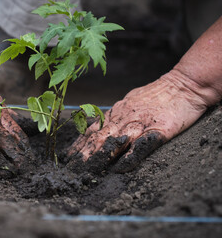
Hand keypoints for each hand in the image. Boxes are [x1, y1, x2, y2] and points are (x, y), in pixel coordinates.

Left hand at [67, 72, 208, 173]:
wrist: (184, 84)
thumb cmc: (156, 95)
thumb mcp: (129, 102)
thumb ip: (115, 115)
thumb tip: (99, 126)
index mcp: (116, 113)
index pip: (92, 130)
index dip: (79, 144)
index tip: (67, 157)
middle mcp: (123, 118)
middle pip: (99, 137)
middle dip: (83, 153)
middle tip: (71, 168)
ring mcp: (140, 124)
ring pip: (115, 141)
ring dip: (99, 155)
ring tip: (87, 168)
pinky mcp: (158, 131)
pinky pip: (141, 146)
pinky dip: (130, 157)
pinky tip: (121, 168)